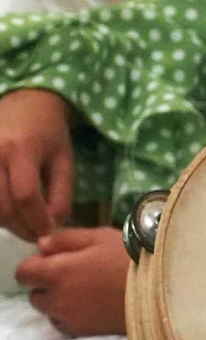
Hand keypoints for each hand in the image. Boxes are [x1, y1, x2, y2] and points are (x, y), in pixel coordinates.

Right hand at [0, 88, 74, 240]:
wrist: (26, 103)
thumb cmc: (50, 133)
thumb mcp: (65, 162)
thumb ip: (61, 196)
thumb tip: (51, 228)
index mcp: (21, 149)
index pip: (25, 195)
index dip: (36, 221)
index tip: (48, 234)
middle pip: (2, 205)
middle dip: (21, 227)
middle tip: (36, 236)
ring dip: (6, 222)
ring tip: (24, 224)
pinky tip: (9, 212)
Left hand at [14, 226, 128, 335]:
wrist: (164, 290)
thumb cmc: (131, 258)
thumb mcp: (100, 237)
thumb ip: (66, 239)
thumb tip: (41, 245)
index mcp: (57, 272)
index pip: (23, 273)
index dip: (36, 265)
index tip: (54, 261)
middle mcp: (58, 299)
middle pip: (35, 296)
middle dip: (47, 286)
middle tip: (73, 277)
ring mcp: (71, 319)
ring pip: (50, 312)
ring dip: (59, 303)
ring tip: (85, 294)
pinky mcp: (87, 333)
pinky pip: (67, 326)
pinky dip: (73, 317)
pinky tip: (93, 308)